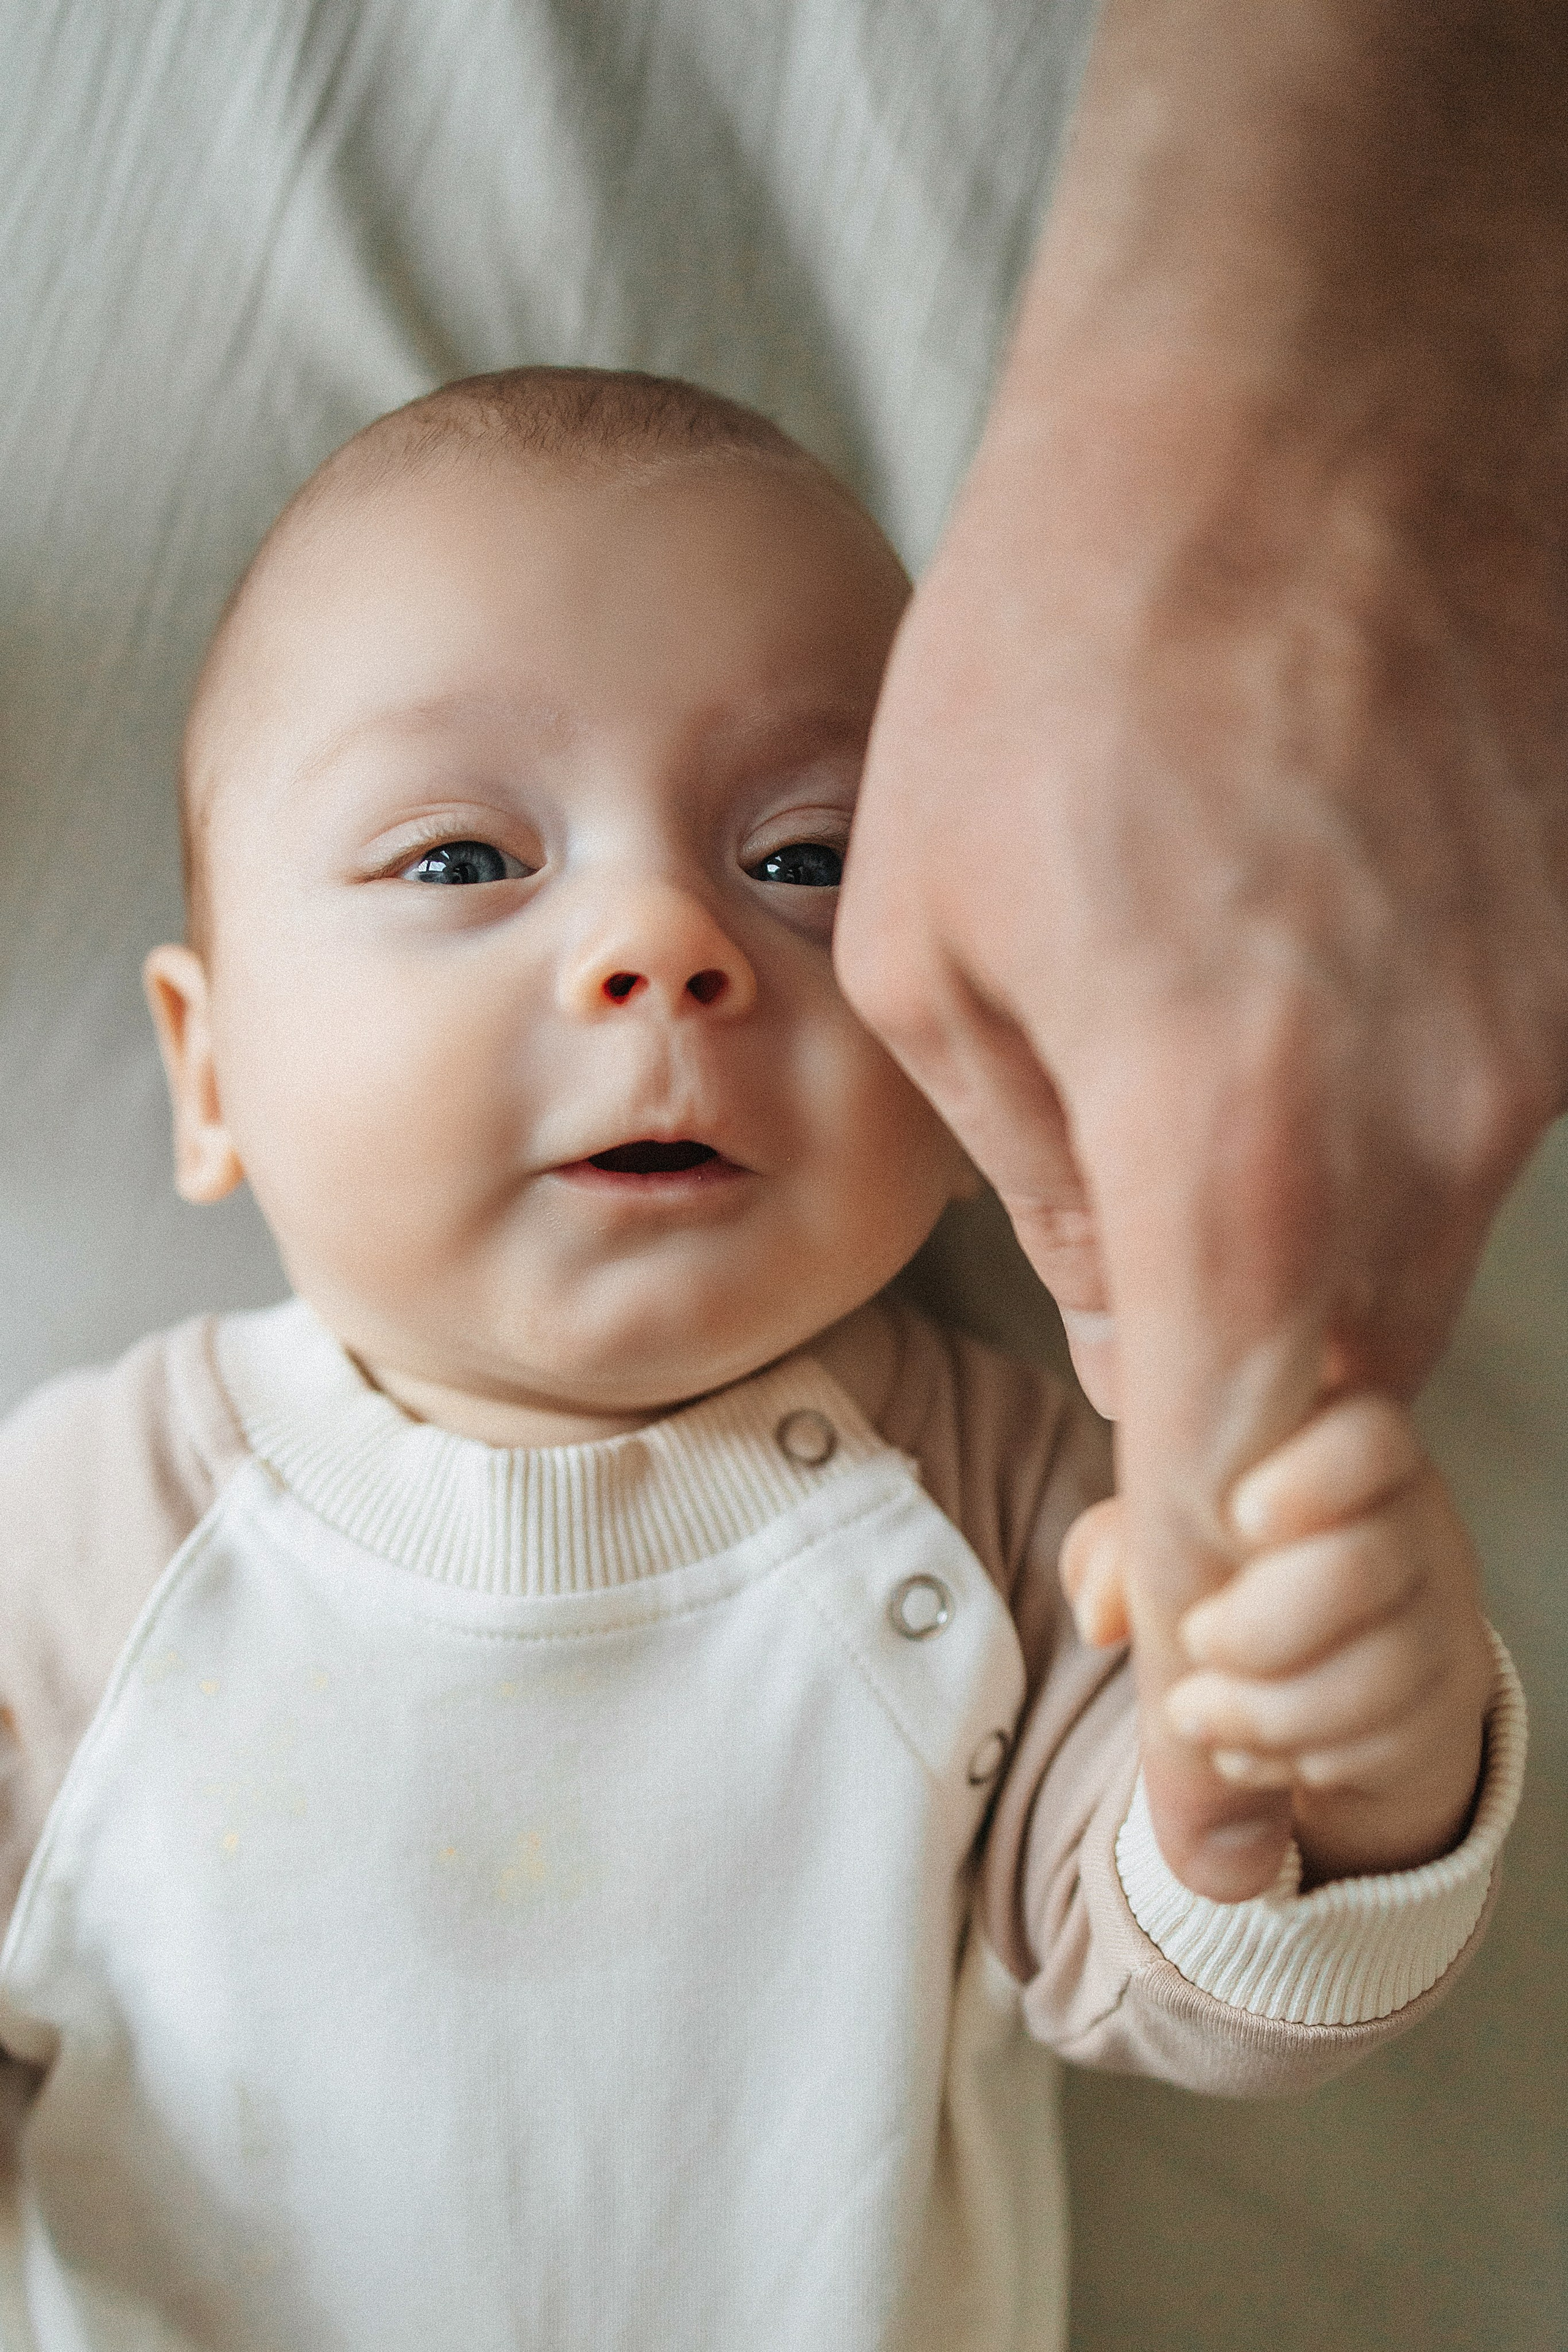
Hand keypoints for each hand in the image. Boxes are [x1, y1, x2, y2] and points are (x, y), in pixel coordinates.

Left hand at [837, 0, 1567, 1896]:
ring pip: (1402, 1250)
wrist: (1307, 395)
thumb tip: (1115, 1312)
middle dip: (1241, 1422)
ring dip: (1292, 1243)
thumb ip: (1033, 1176)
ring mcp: (1534, 1044)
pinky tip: (1280, 980)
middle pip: (1335, 1383)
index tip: (1198, 1767)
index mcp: (1231, 1152)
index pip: (1236, 1486)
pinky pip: (1461, 1121)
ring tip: (1192, 1083)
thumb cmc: (1068, 649)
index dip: (1215, 1644)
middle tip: (1145, 1380)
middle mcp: (1430, 1130)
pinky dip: (1368, 1117)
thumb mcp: (935, 939)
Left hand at [1061, 1394, 1493, 1883]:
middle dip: (1263, 1623)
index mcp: (1345, 1453)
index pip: (1370, 1436)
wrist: (1326, 1662)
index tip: (1238, 1516)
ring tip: (1195, 1714)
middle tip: (1195, 1642)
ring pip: (1386, 1667)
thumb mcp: (1171, 1541)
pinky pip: (1397, 1740)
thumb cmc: (1235, 1570)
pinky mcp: (1451, 1702)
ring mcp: (1443, 1615)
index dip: (1314, 1475)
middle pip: (1366, 1564)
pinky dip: (1304, 1755)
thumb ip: (1119, 1551)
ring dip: (1271, 1710)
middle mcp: (1415, 1524)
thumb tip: (1100, 1615)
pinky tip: (1244, 1754)